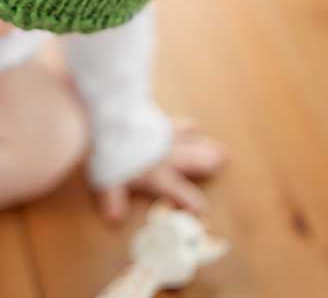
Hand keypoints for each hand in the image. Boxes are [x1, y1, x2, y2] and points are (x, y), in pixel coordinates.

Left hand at [96, 118, 225, 221]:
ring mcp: (167, 136)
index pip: (181, 194)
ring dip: (206, 145)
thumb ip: (115, 198)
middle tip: (224, 161)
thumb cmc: (112, 150)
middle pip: (196, 161)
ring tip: (220, 148)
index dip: (193, 203)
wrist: (115, 115)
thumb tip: (114, 218)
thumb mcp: (110, 179)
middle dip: (210, 163)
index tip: (202, 210)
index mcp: (159, 175)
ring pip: (193, 142)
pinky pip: (180, 124)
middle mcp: (169, 156)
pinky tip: (193, 125)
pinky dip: (188, 126)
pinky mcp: (162, 120)